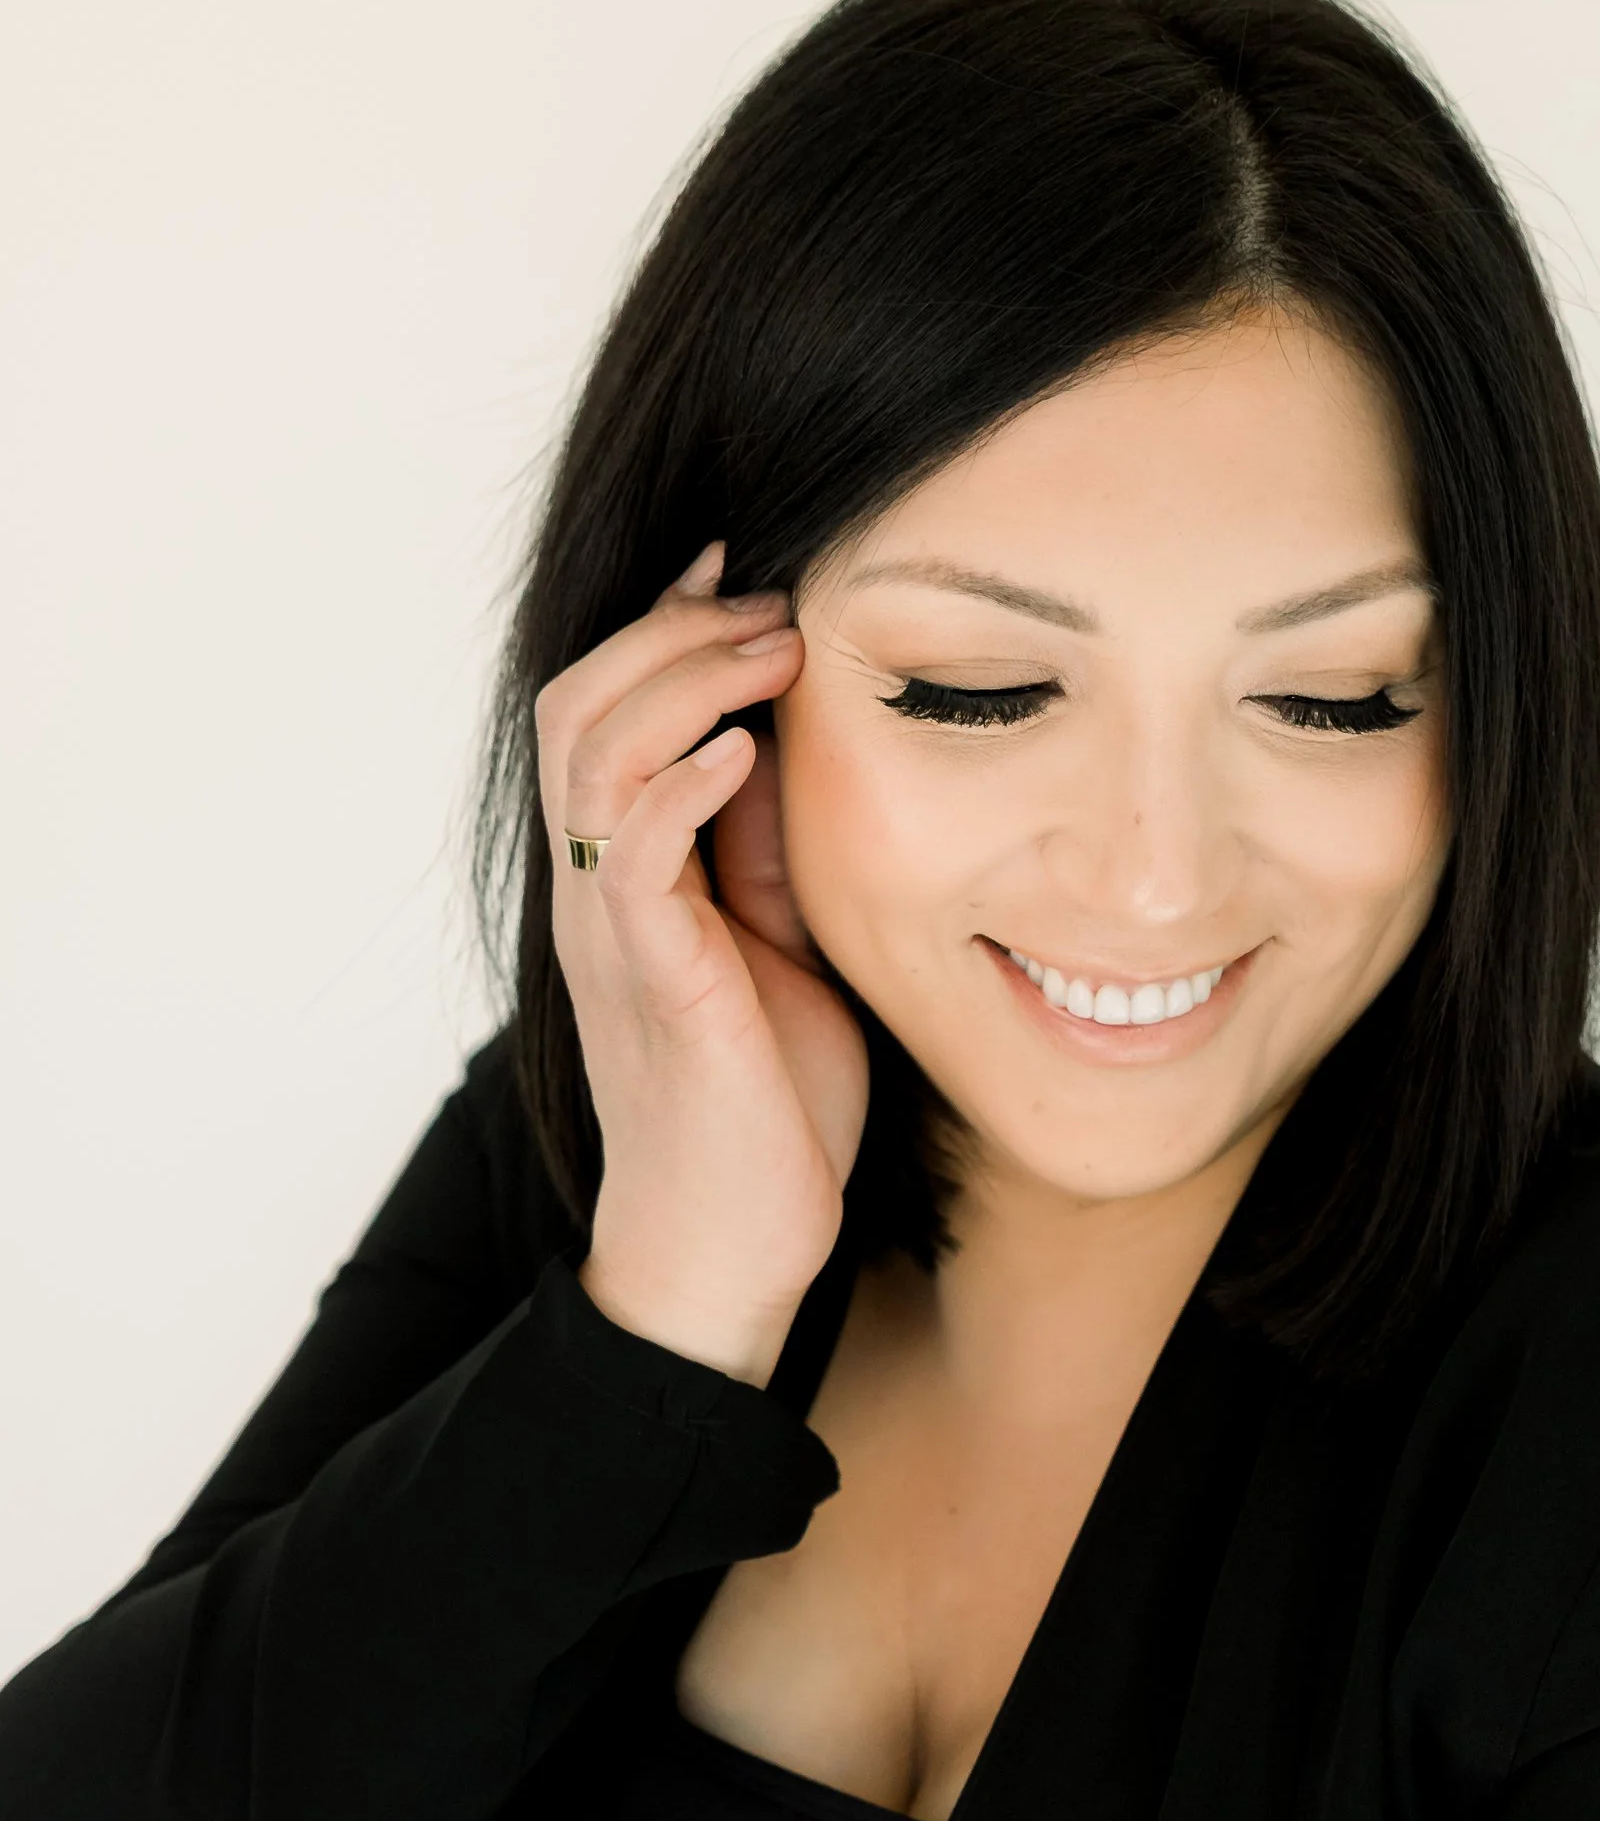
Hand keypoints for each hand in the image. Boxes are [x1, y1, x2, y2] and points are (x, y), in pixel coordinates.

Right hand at [537, 539, 869, 1385]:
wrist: (734, 1249)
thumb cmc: (769, 1108)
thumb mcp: (788, 946)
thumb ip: (773, 850)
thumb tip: (805, 742)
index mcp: (626, 877)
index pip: (602, 711)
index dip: (661, 625)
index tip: (747, 571)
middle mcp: (599, 892)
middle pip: (574, 703)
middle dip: (668, 628)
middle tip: (768, 601)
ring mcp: (614, 932)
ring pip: (590, 754)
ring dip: (682, 681)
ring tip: (770, 652)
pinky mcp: (653, 981)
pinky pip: (631, 851)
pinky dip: (682, 782)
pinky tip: (749, 749)